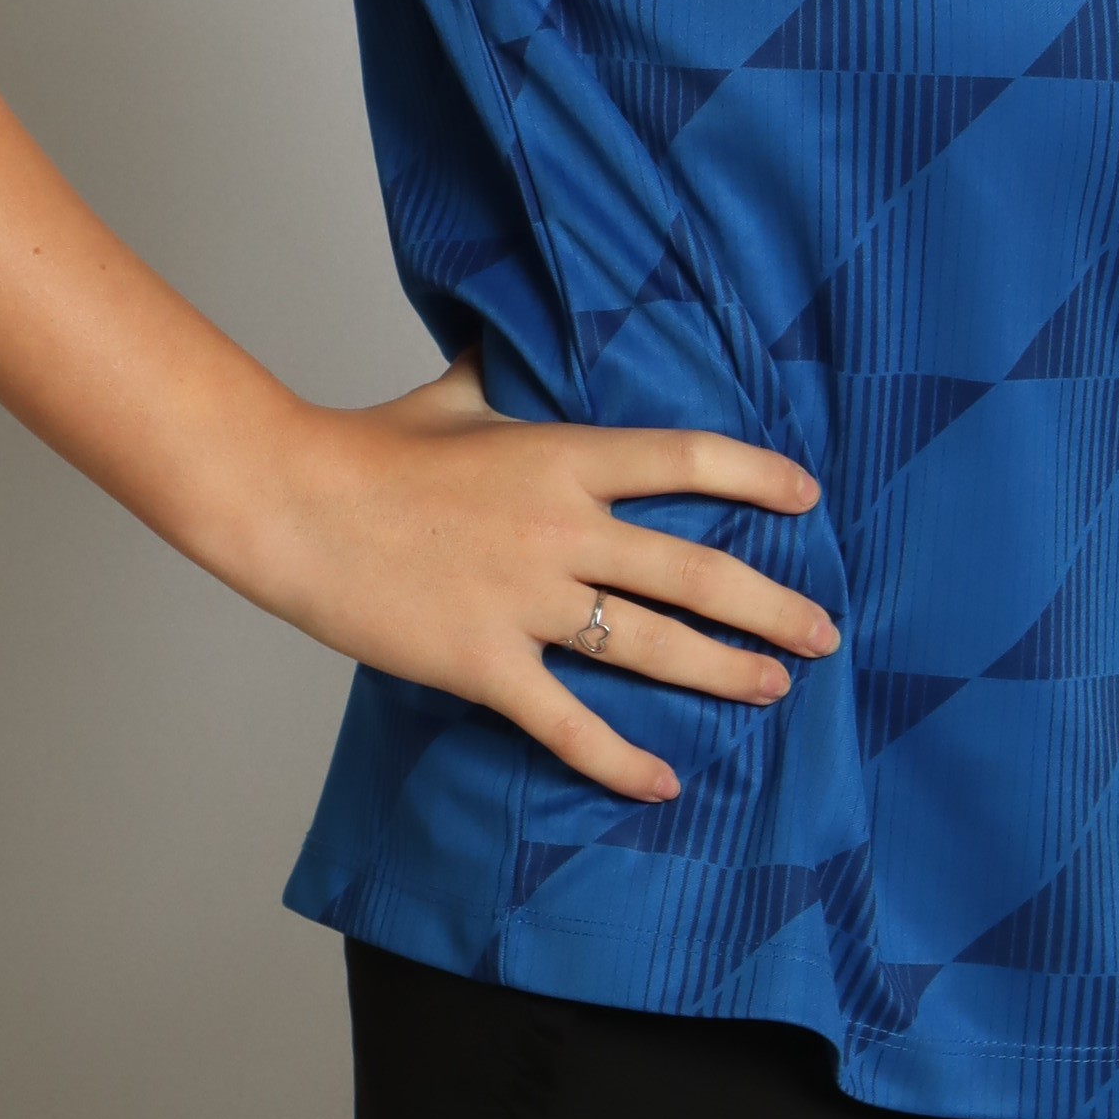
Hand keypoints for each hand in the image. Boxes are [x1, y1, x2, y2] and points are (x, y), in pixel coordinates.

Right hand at [228, 352, 834, 806]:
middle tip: (826, 629)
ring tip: (777, 686)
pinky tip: (664, 783)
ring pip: (651, 645)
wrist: (292, 503)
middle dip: (772, 603)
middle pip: (694, 570)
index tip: (809, 497)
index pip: (685, 461)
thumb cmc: (370, 449)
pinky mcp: (484, 662)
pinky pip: (569, 723)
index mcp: (561, 456)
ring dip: (725, 671)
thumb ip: (506, 377)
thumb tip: (521, 336)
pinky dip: (622, 759)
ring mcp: (524, 599)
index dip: (757, 477)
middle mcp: (560, 529)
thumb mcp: (456, 396)